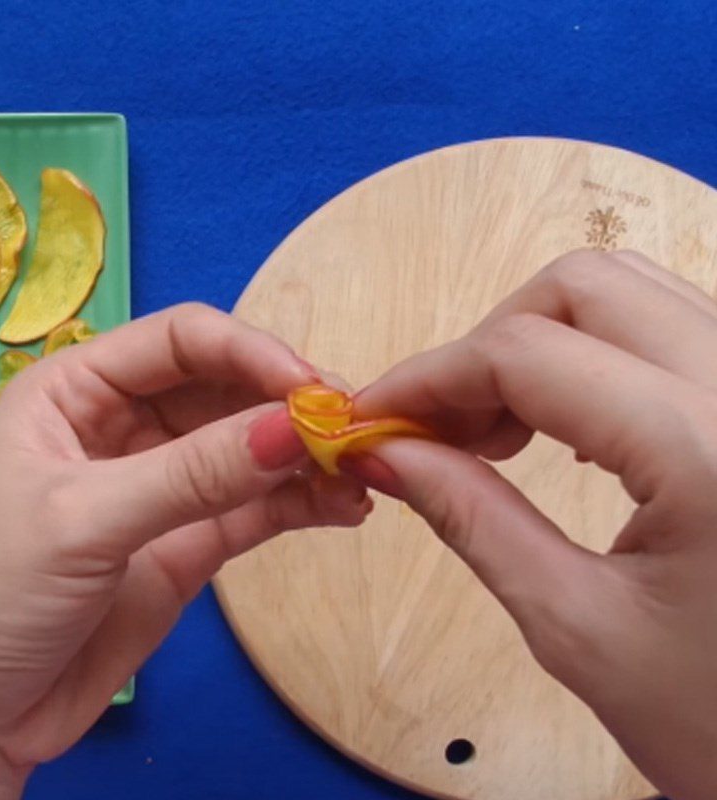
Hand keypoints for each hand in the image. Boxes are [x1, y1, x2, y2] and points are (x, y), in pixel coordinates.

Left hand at [0, 304, 370, 798]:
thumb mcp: (85, 521)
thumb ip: (193, 474)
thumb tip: (294, 429)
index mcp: (79, 390)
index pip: (181, 341)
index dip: (250, 352)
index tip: (309, 388)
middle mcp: (128, 423)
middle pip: (226, 388)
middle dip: (287, 404)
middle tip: (350, 428)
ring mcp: (166, 481)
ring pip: (250, 447)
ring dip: (305, 456)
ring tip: (360, 473)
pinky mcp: (194, 538)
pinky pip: (258, 506)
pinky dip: (302, 503)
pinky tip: (344, 507)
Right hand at [350, 250, 716, 799]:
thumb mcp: (578, 628)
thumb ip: (473, 520)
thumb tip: (386, 452)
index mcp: (707, 449)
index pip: (527, 354)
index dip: (429, 377)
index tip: (374, 417)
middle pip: (584, 287)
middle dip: (487, 343)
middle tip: (443, 426)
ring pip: (632, 292)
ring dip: (539, 341)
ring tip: (497, 428)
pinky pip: (669, 328)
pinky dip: (593, 355)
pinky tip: (567, 425)